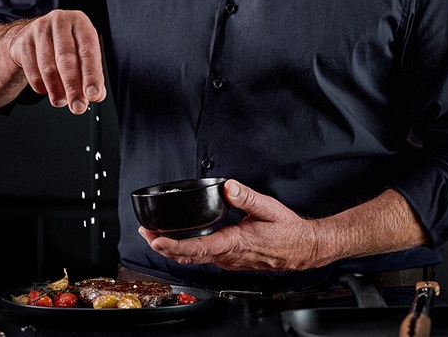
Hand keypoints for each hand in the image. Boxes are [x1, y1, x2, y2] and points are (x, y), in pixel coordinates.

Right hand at [1, 9, 105, 114]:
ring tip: (61, 101)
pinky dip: (40, 85)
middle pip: (67, 59)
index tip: (93, 94)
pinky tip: (45, 91)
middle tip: (77, 107)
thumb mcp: (82, 55)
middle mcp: (60, 21)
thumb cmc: (63, 46)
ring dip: (56, 89)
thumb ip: (92, 75)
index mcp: (80, 22)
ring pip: (48, 66)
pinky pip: (32, 69)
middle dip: (73, 87)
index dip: (91, 75)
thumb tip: (96, 95)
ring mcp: (39, 29)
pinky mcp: (23, 41)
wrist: (33, 36)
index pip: (88, 51)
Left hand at [139, 179, 333, 271]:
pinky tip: (180, 242)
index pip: (197, 248)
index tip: (156, 240)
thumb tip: (228, 187)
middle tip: (144, 233)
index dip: (173, 246)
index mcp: (234, 243)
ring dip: (172, 249)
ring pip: (194, 259)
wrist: (303, 248)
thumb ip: (245, 196)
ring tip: (154, 236)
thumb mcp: (268, 208)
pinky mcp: (231, 260)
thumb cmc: (288, 231)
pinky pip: (204, 259)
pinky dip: (186, 251)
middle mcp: (228, 256)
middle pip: (188, 256)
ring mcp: (229, 261)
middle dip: (163, 246)